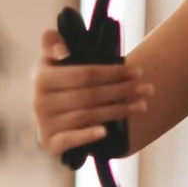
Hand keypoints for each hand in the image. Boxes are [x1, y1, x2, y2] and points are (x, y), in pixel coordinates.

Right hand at [31, 28, 151, 157]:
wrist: (47, 115)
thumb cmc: (57, 82)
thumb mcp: (51, 60)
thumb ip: (52, 43)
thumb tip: (63, 52)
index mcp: (42, 77)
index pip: (83, 75)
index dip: (112, 73)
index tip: (137, 71)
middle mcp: (40, 101)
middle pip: (90, 95)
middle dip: (122, 91)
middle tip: (148, 89)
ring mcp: (44, 124)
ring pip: (87, 116)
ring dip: (117, 111)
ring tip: (142, 105)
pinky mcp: (50, 143)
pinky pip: (68, 140)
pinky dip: (86, 136)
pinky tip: (106, 132)